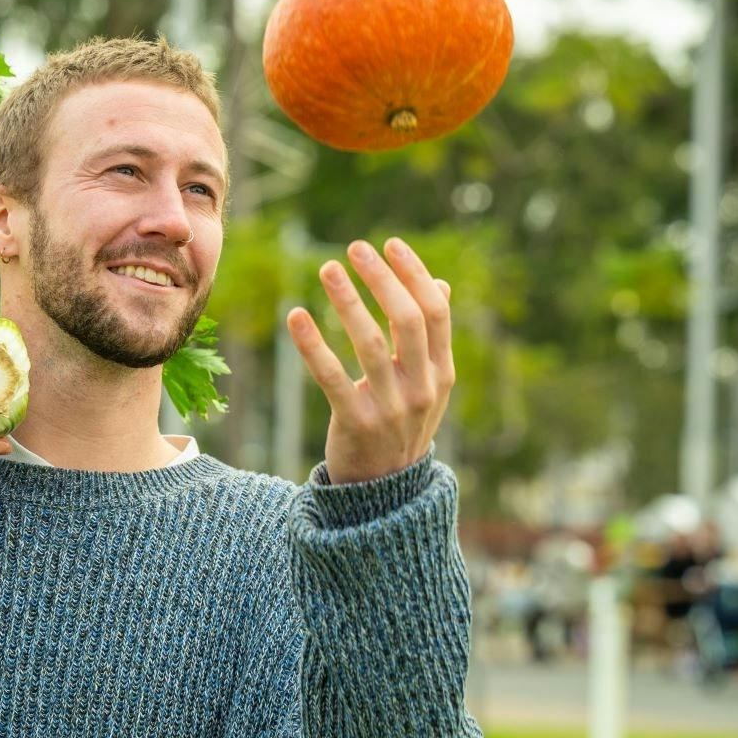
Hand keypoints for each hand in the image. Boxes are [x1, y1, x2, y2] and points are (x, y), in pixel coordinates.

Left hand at [284, 237, 454, 484]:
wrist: (385, 492)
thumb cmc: (402, 424)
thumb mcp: (428, 385)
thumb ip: (432, 337)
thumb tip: (441, 283)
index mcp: (441, 373)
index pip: (435, 312)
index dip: (414, 275)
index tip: (390, 244)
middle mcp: (422, 388)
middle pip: (407, 320)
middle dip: (382, 279)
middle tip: (355, 248)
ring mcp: (391, 408)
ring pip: (371, 344)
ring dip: (349, 302)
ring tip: (327, 268)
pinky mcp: (356, 423)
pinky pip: (331, 377)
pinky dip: (313, 345)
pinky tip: (296, 315)